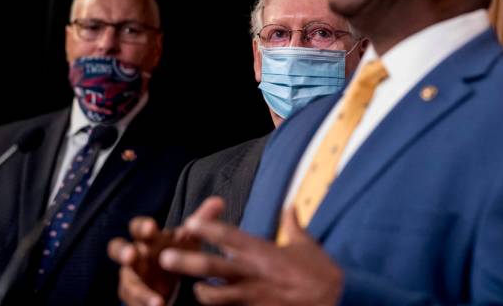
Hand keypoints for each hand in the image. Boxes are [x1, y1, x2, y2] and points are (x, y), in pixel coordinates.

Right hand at [107, 199, 224, 305]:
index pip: (137, 227)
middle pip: (118, 248)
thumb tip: (219, 201)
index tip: (151, 227)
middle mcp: (135, 255)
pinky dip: (143, 304)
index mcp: (148, 238)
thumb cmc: (177, 252)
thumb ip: (201, 221)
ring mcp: (132, 277)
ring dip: (139, 291)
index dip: (142, 226)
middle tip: (131, 256)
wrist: (171, 279)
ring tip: (158, 301)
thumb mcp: (190, 238)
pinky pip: (131, 302)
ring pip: (127, 281)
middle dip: (123, 251)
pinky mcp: (133, 296)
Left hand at [158, 197, 342, 305]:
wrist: (338, 301)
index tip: (189, 223)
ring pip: (218, 296)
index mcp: (265, 252)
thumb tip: (290, 206)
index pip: (231, 237)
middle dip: (188, 262)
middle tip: (164, 258)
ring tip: (191, 290)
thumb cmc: (322, 272)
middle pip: (215, 267)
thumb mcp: (307, 244)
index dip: (209, 229)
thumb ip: (293, 225)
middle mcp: (255, 274)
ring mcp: (256, 297)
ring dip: (202, 293)